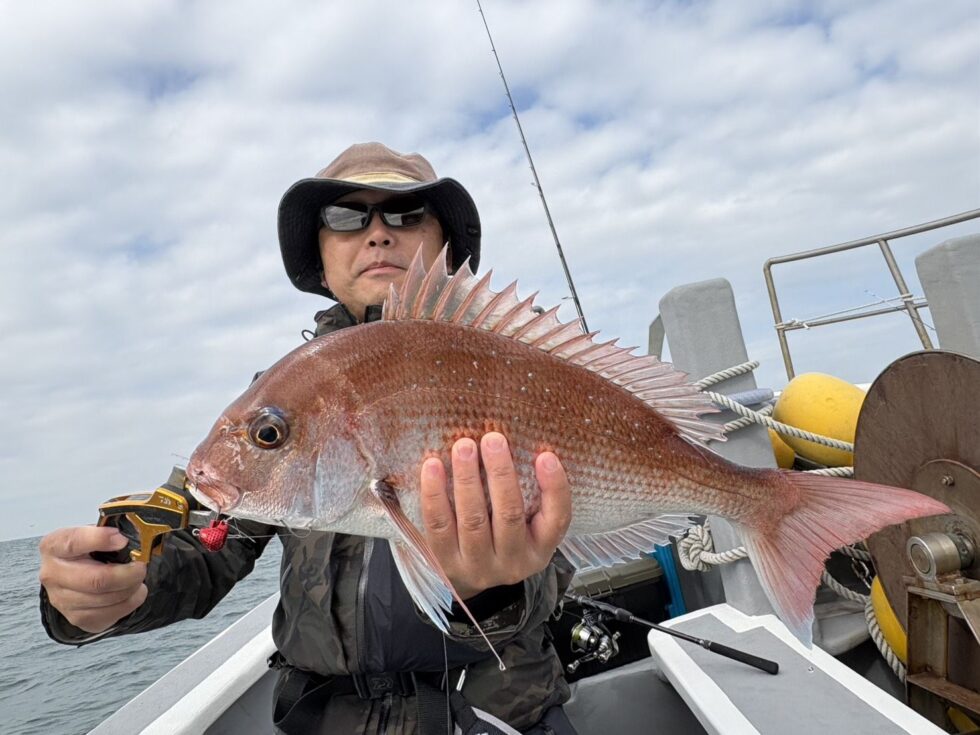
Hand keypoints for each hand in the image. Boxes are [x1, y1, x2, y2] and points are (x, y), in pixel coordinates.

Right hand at [39, 526, 147, 633]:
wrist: (77, 573)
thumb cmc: (88, 550)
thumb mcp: (94, 532)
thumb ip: (108, 531)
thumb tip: (128, 536)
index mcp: (54, 546)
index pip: (74, 542)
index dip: (100, 540)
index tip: (122, 540)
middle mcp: (53, 574)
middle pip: (95, 580)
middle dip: (126, 574)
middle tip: (141, 567)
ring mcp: (62, 600)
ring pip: (105, 599)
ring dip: (130, 588)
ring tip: (138, 578)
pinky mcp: (77, 617)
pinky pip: (109, 614)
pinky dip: (129, 603)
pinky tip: (132, 592)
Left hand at [419, 432, 571, 599]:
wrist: (469, 575)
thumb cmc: (502, 534)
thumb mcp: (527, 523)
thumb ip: (531, 492)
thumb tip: (523, 440)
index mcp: (540, 549)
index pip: (557, 519)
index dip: (555, 487)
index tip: (546, 456)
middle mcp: (513, 563)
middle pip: (509, 516)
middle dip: (501, 473)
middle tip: (493, 439)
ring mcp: (478, 566)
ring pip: (473, 520)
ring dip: (467, 479)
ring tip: (463, 446)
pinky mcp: (446, 563)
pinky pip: (438, 526)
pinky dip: (435, 494)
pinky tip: (432, 466)